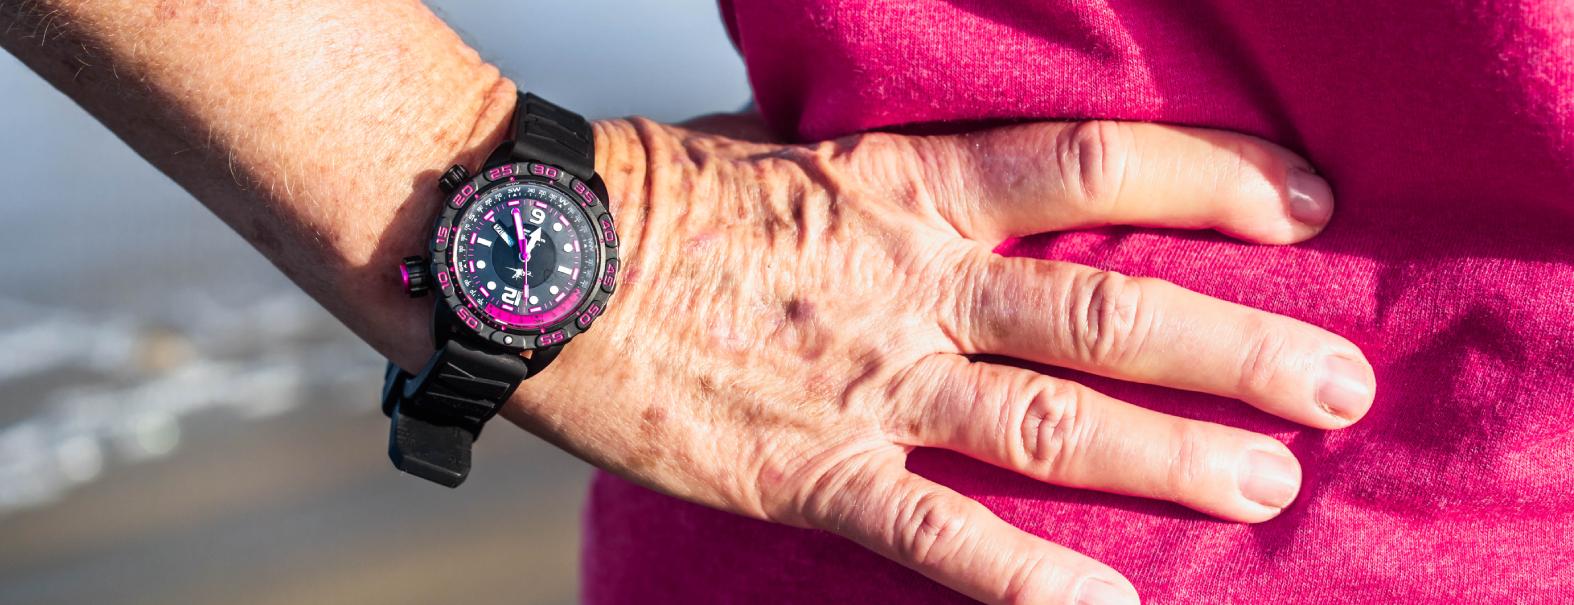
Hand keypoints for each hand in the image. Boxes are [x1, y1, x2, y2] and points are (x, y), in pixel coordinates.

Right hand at [508, 114, 1373, 603]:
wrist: (540, 255)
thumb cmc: (661, 195)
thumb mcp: (790, 148)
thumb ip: (887, 171)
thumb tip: (961, 172)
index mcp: (907, 186)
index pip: (1093, 167)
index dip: (1214, 182)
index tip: (1308, 206)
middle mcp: (910, 282)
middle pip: (1108, 312)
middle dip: (1239, 348)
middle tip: (1337, 384)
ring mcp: (867, 382)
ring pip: (1050, 422)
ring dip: (1172, 456)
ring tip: (1269, 484)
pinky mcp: (808, 472)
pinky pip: (936, 535)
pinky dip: (1026, 576)